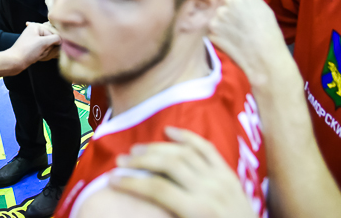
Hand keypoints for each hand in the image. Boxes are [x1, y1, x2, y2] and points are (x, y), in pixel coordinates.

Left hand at [7, 22, 60, 72]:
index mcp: (36, 26)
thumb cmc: (27, 50)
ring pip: (47, 47)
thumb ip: (55, 38)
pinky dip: (40, 55)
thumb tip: (62, 39)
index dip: (52, 42)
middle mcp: (34, 31)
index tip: (46, 47)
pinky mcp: (32, 47)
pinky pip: (42, 51)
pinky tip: (35, 57)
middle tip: (39, 51)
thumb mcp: (43, 43)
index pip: (53, 33)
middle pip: (50, 40)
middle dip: (47, 48)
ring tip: (36, 55)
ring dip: (44, 53)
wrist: (14, 62)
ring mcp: (33, 40)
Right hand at [108, 127, 256, 217]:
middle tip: (120, 160)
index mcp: (197, 210)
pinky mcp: (229, 173)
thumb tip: (141, 209)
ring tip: (136, 149)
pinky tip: (169, 131)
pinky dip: (186, 137)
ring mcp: (220, 178)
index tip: (111, 180)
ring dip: (157, 148)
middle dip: (140, 160)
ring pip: (183, 152)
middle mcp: (208, 189)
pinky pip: (207, 148)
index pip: (156, 188)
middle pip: (167, 164)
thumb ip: (166, 215)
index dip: (130, 183)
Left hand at [207, 0, 288, 88]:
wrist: (265, 56)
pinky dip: (220, 37)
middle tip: (238, 27)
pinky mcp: (211, 29)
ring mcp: (218, 15)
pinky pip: (213, 31)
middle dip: (227, 14)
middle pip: (222, 4)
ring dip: (222, 26)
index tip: (241, 14)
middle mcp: (228, 0)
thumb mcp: (263, 8)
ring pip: (216, 18)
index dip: (235, 6)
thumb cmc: (269, 34)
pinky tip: (232, 42)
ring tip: (237, 36)